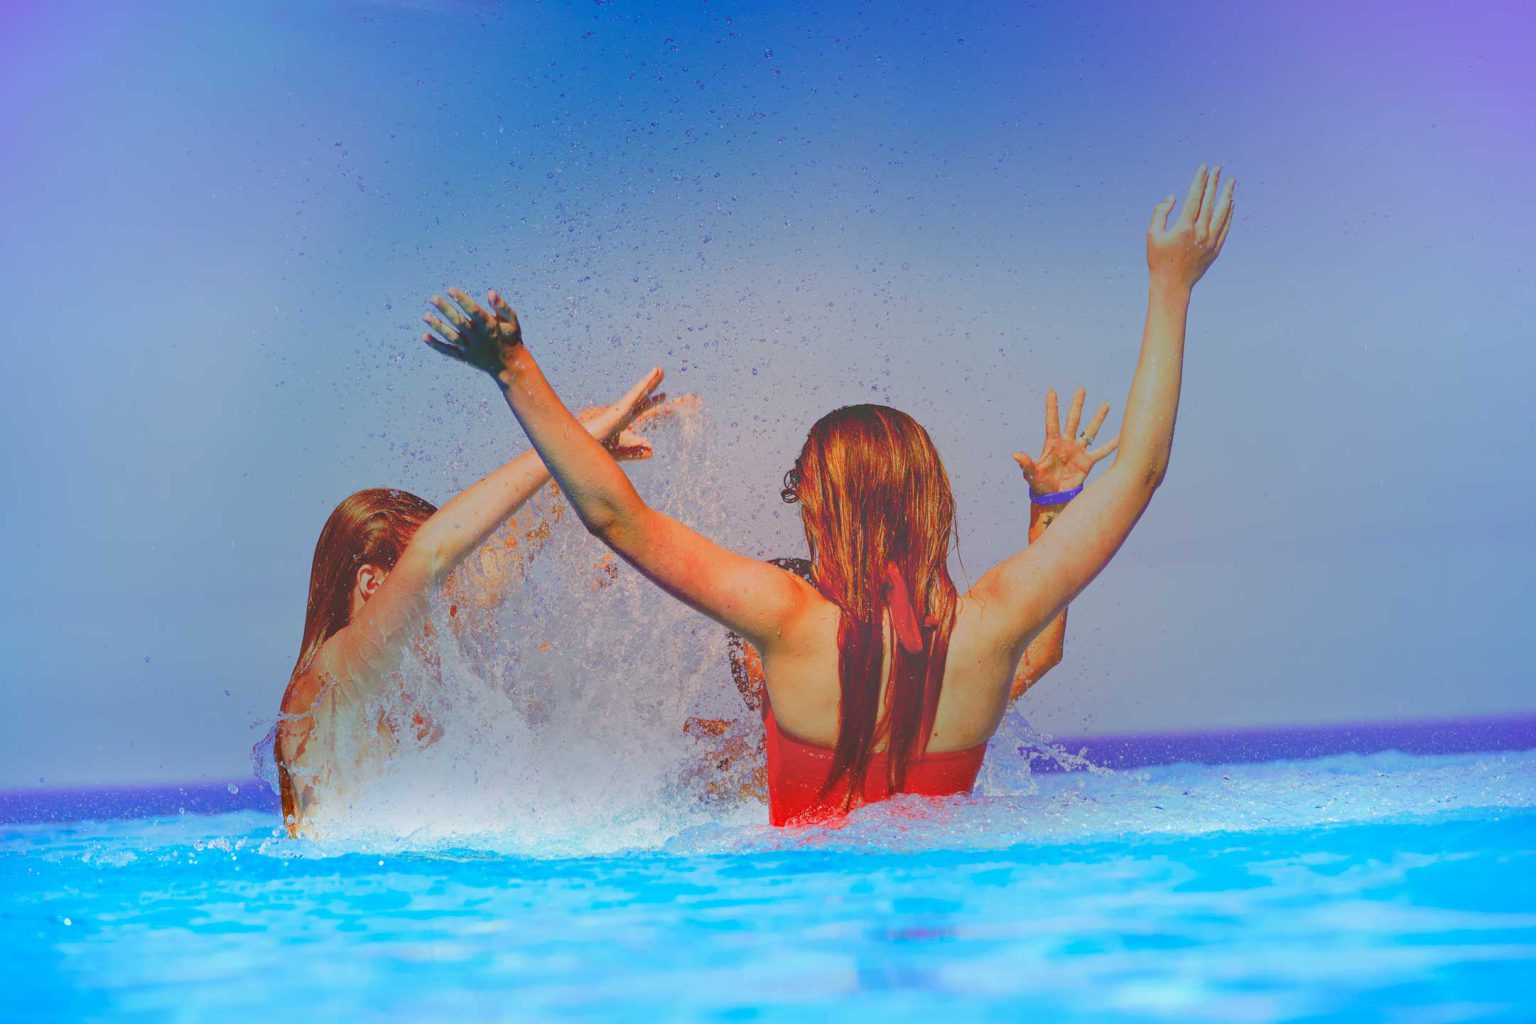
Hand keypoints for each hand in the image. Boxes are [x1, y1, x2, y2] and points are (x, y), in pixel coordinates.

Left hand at [421, 287, 523, 375]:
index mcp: (490, 326)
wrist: (510, 366)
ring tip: (425, 316)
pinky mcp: (464, 358)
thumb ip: (502, 307)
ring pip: (452, 337)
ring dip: (438, 327)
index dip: (462, 300)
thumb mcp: (512, 321)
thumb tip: (490, 293)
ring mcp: (470, 349)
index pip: (474, 311)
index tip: (450, 289)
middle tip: (433, 298)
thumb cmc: (510, 338)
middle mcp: (478, 338)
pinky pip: (448, 352)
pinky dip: (436, 345)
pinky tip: (424, 336)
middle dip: (446, 310)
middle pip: (459, 322)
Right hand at [577, 367, 668, 461]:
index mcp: (623, 421)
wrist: (578, 450)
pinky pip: (632, 398)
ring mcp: (619, 411)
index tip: (663, 394)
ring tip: (659, 369)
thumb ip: (635, 452)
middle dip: (652, 385)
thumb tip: (652, 451)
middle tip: (661, 371)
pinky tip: (650, 379)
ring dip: (649, 380)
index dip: (652, 401)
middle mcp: (622, 413)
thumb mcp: (621, 452)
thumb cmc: (594, 452)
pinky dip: (642, 388)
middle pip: (641, 396)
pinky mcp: (617, 412)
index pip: (641, 409)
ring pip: (638, 393)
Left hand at [1012, 387, 1118, 494]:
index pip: (1052, 422)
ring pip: (1089, 431)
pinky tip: (1121, 437)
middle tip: (1081, 389)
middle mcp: (1066, 443)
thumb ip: (1026, 463)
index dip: (1051, 407)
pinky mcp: (1087, 462)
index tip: (1051, 391)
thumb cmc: (1040, 484)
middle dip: (1077, 405)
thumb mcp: (1031, 474)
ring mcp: (1078, 451)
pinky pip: (1101, 452)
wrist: (1054, 496)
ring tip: (1105, 405)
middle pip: (1073, 420)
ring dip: (1097, 418)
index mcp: (1052, 443)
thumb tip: (1015, 454)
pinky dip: (1111, 445)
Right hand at [1147, 164, 1235, 289]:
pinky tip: (1231, 204)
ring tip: (1231, 182)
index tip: (1204, 168)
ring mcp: (1210, 241)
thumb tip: (1173, 197)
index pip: (1195, 197)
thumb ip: (1160, 213)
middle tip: (1219, 168)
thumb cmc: (1159, 259)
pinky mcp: (1216, 249)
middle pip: (1210, 201)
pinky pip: (1225, 227)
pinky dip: (1229, 214)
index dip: (1200, 181)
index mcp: (1184, 227)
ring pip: (1222, 212)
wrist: (1172, 285)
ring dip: (1227, 195)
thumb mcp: (1152, 235)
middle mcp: (1200, 232)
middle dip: (1214, 183)